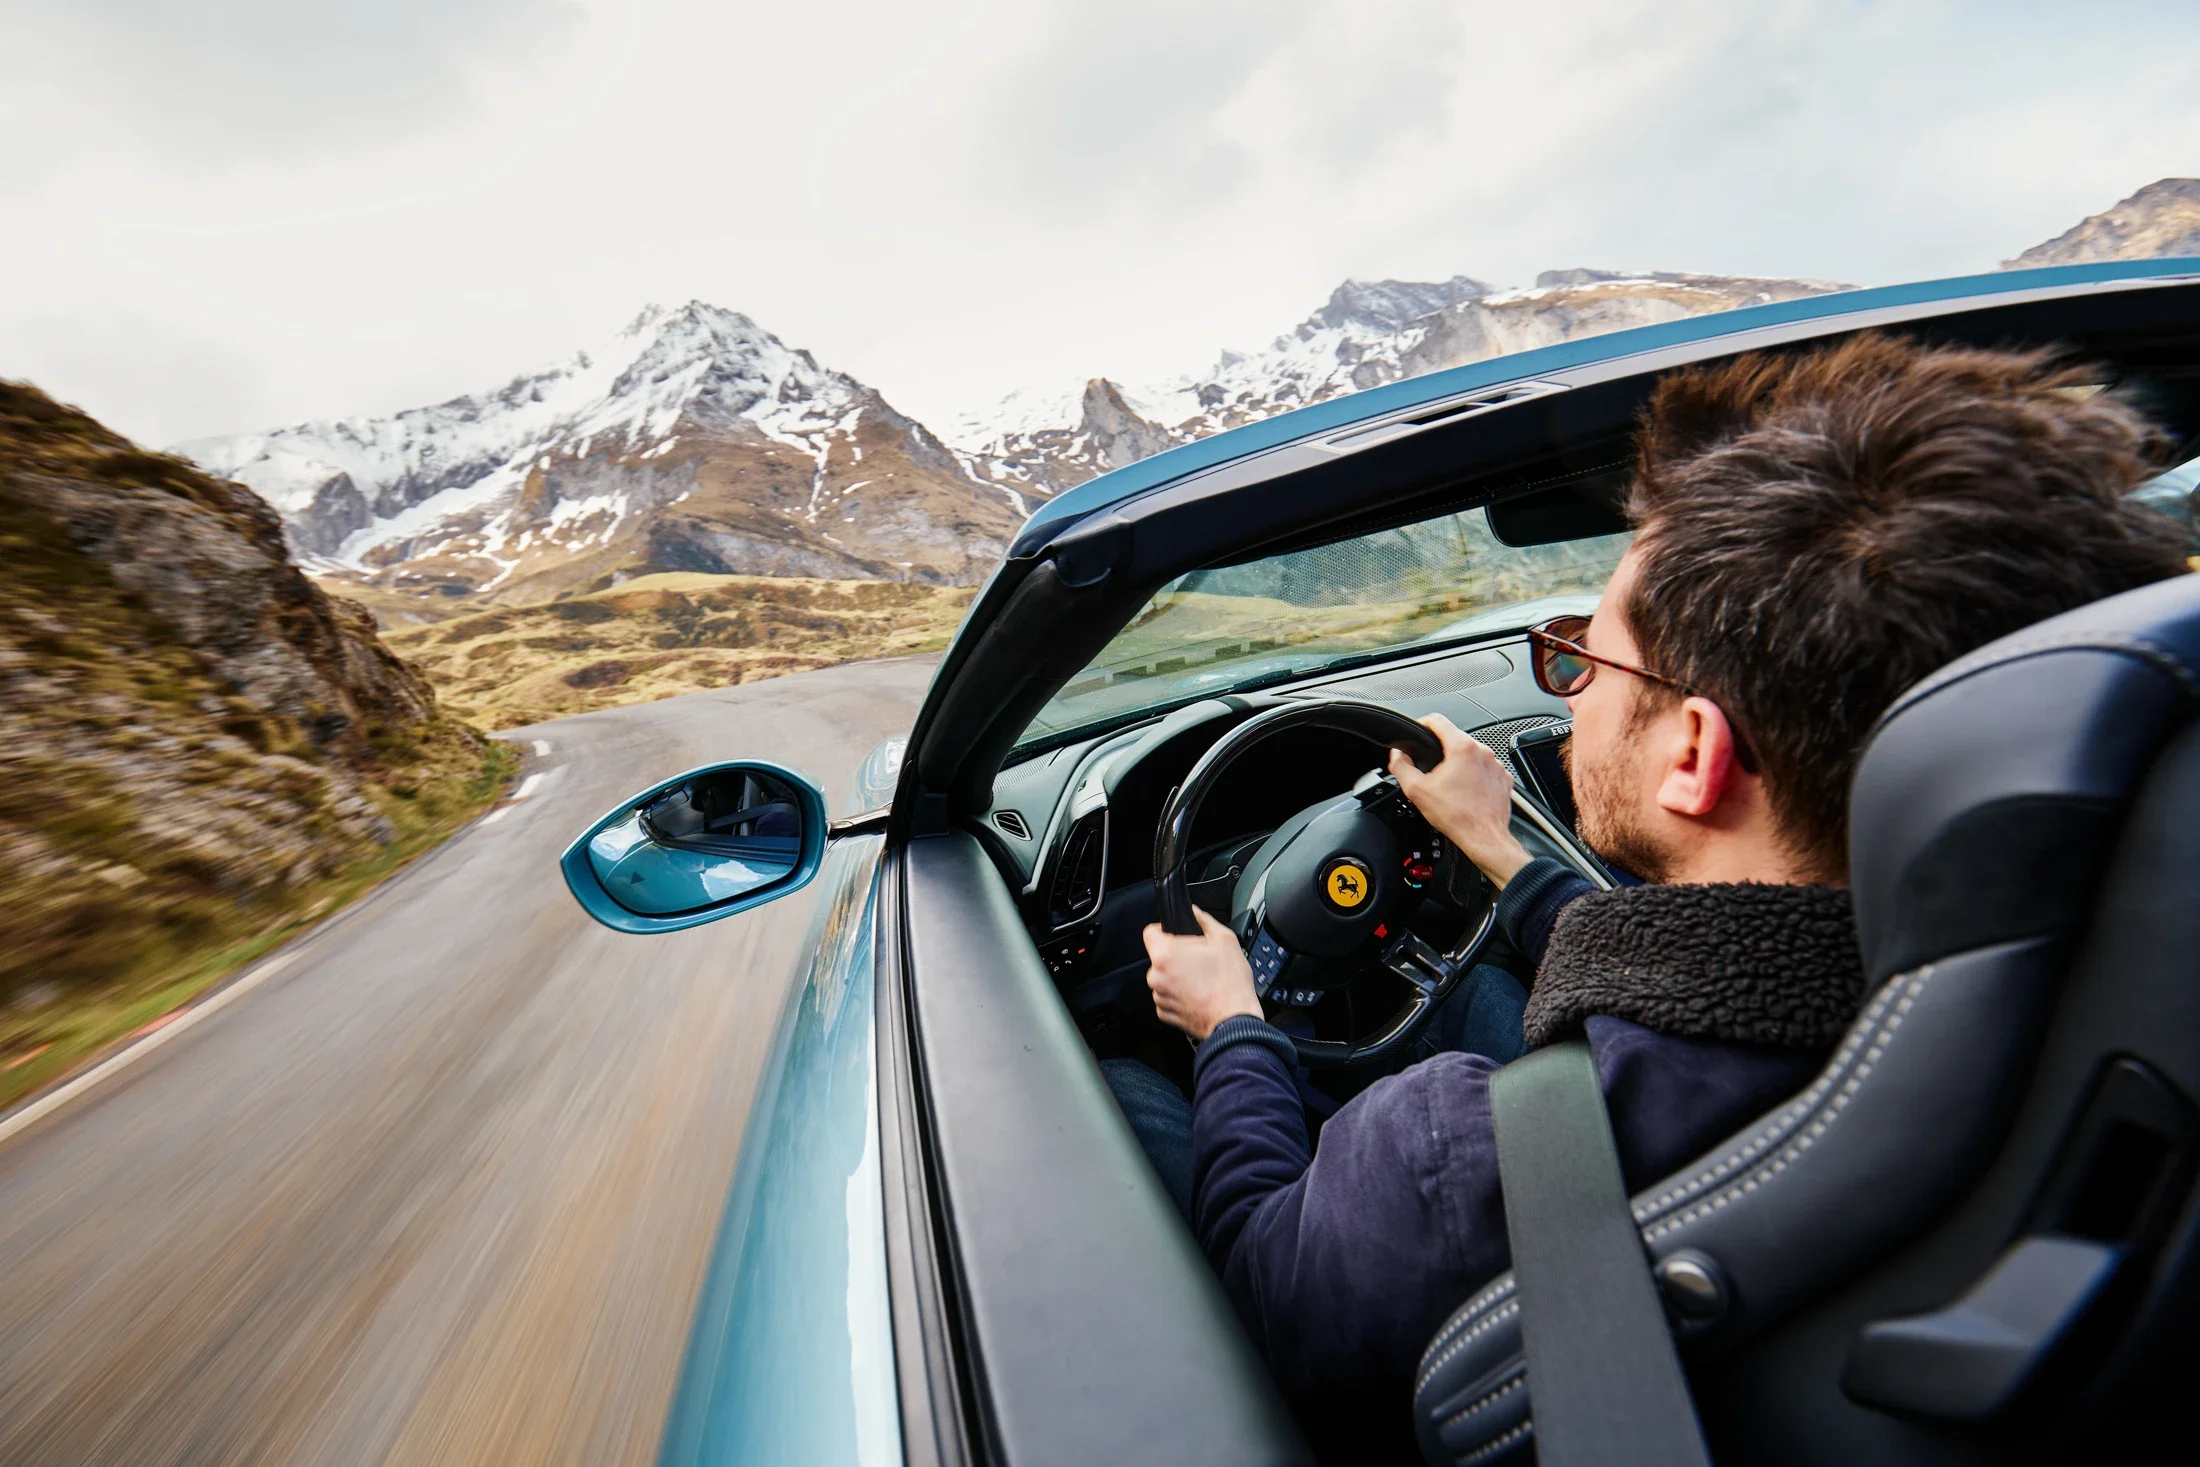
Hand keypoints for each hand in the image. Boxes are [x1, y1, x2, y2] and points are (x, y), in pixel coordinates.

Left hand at [1143, 907, 1262, 1040]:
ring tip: (1203, 980)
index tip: (1176, 935)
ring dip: (1178, 977)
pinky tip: (1199, 995)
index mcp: (1166, 955)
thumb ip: (1204, 920)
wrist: (1234, 1021)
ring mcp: (1159, 997)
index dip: (1163, 930)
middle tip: (1200, 960)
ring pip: (1164, 978)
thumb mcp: (1225, 940)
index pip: (1150, 932)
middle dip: (1177, 956)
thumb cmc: (1230, 984)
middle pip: (1160, 957)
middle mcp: (1156, 977)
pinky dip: (1180, 995)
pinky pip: (1168, 997)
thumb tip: (1195, 912)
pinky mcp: (1165, 1014)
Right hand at [1389, 712, 1532, 887]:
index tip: (1418, 732)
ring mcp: (1495, 764)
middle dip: (1441, 751)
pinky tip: (1466, 791)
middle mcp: (1482, 752)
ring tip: (1451, 785)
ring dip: (1459, 764)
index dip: (1423, 724)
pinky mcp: (1503, 778)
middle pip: (1455, 739)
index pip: (1438, 720)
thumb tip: (1397, 755)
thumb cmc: (1457, 816)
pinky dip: (1474, 776)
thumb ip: (1402, 767)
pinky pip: (1485, 768)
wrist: (1484, 837)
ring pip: (1471, 754)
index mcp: (1462, 748)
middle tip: (1432, 771)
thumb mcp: (1417, 791)